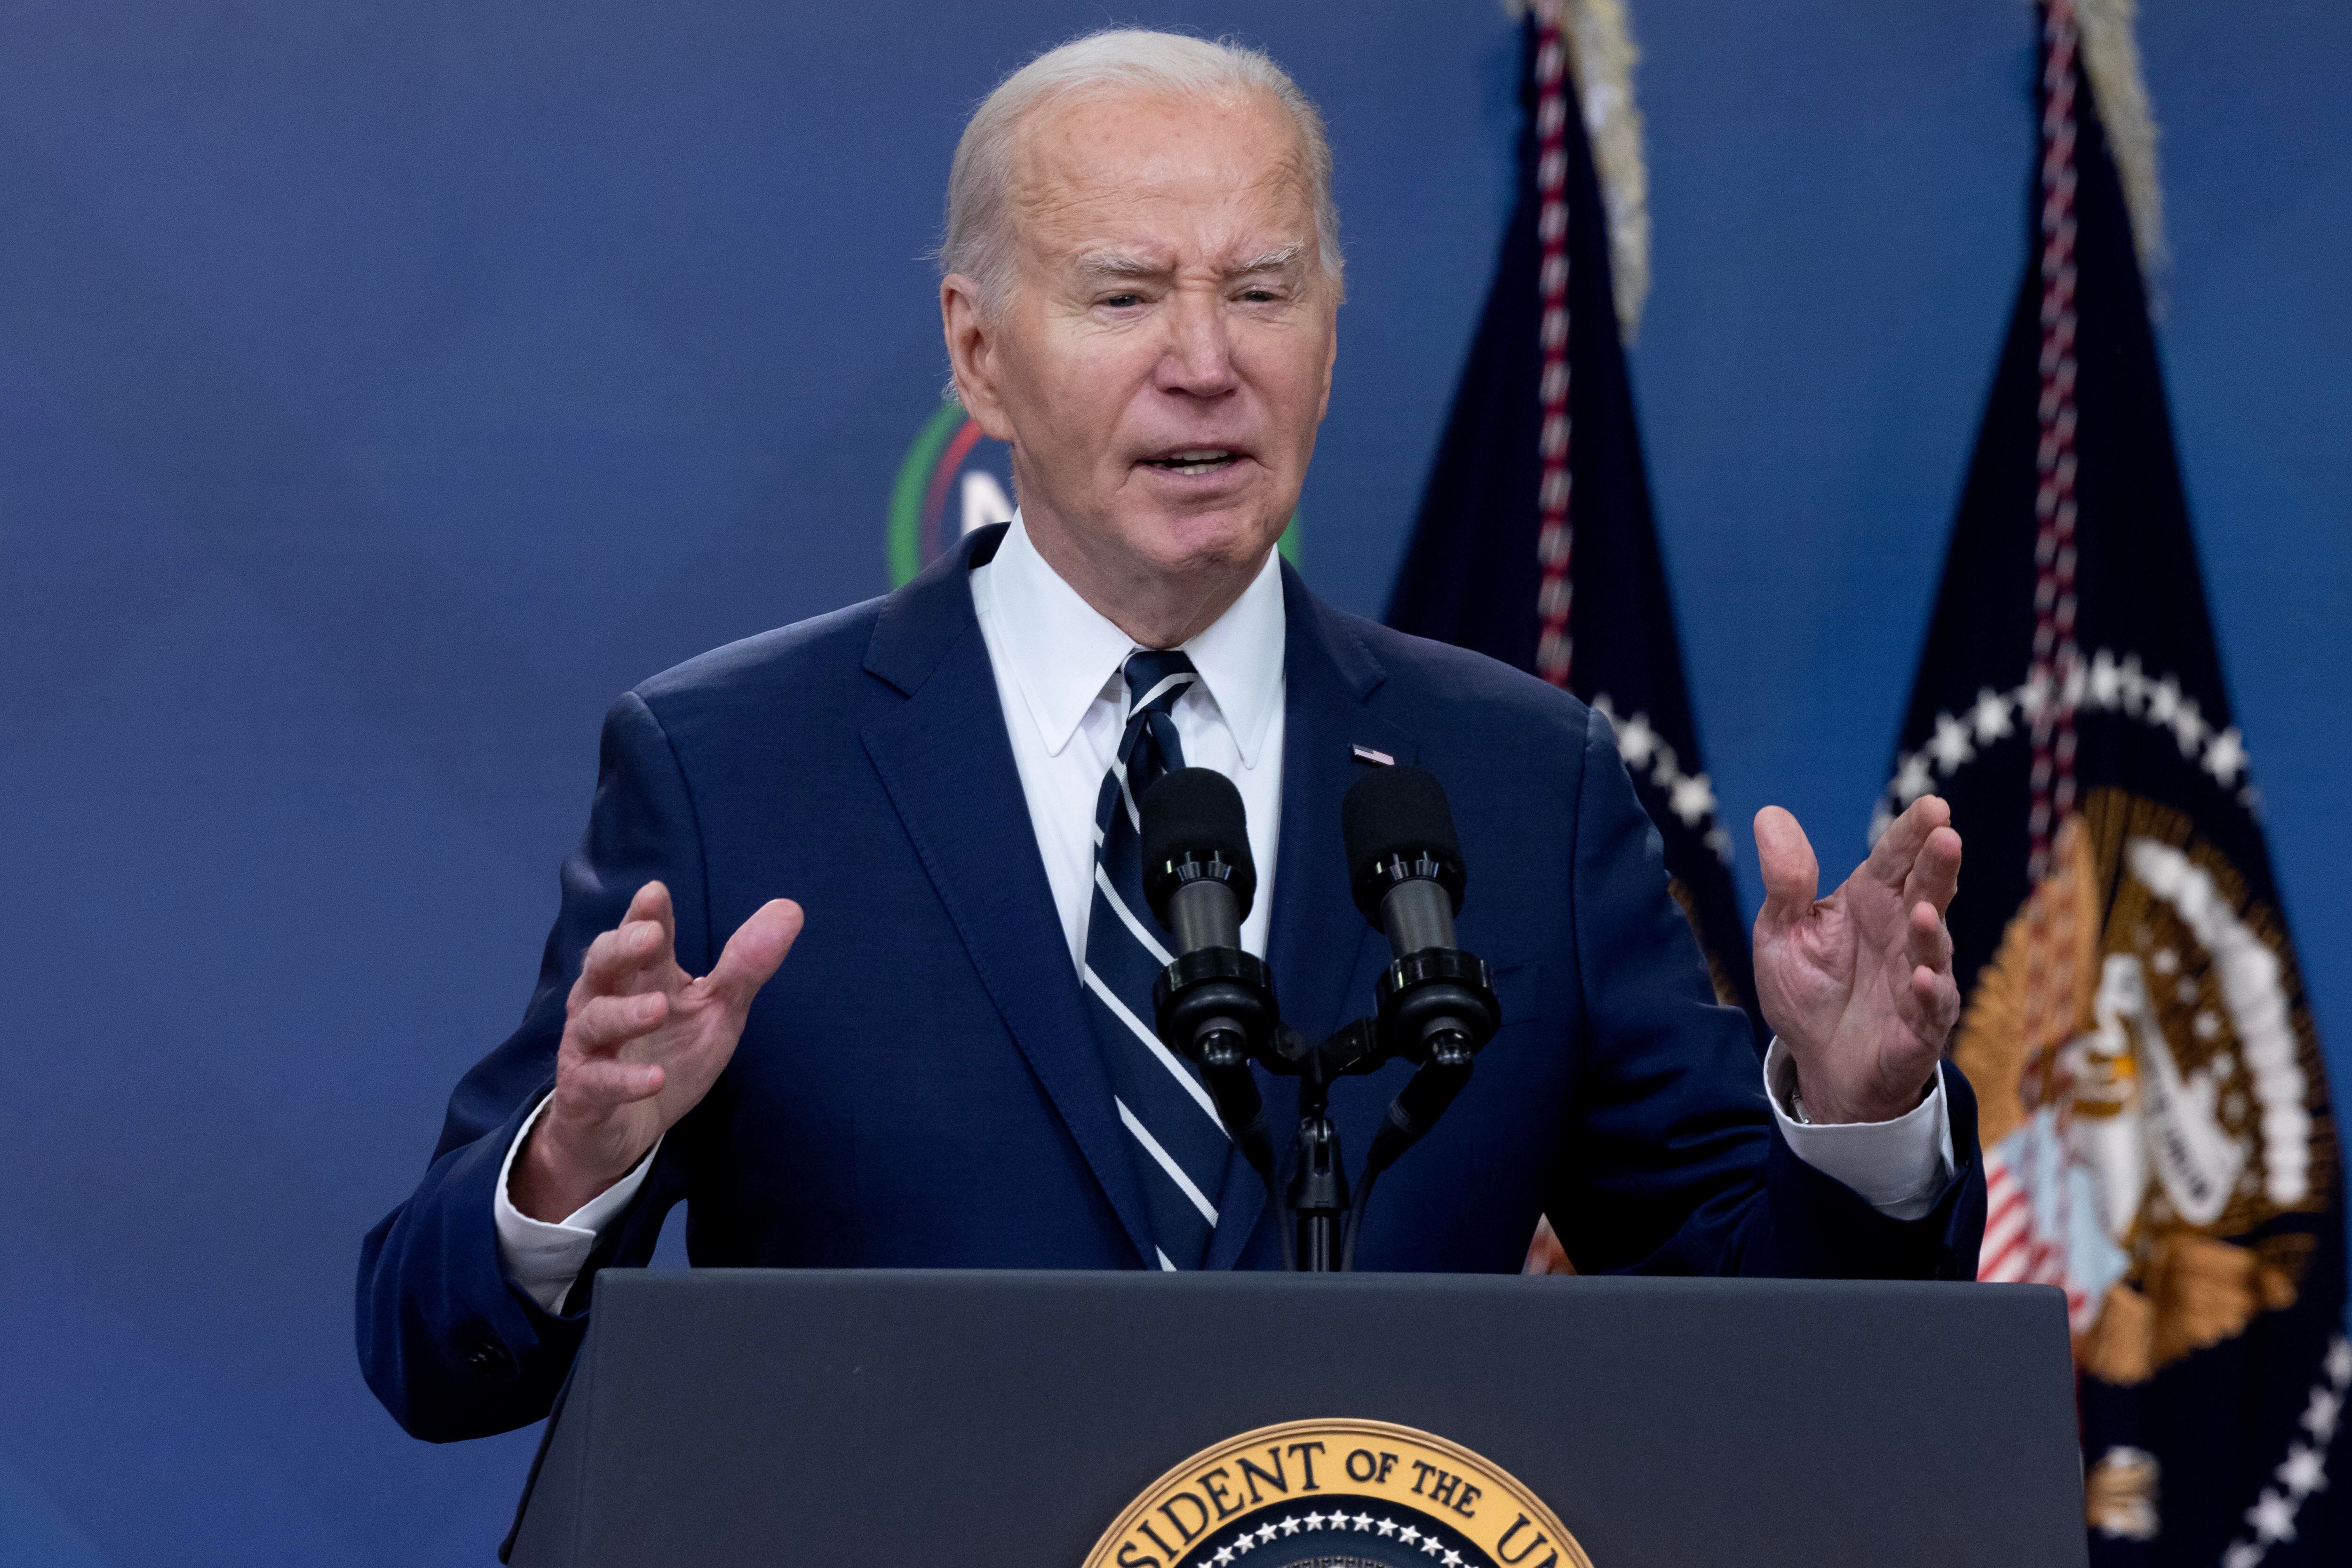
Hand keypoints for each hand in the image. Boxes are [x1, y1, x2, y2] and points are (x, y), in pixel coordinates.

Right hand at [510, 881, 801, 1220]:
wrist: (627, 1127)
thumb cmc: (669, 1053)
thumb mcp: (716, 1009)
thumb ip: (746, 964)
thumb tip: (791, 908)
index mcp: (640, 975)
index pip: (638, 935)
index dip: (644, 914)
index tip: (656, 892)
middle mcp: (606, 1000)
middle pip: (602, 964)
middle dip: (622, 948)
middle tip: (651, 936)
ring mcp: (590, 1047)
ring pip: (596, 1020)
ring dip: (626, 1013)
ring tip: (659, 1008)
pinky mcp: (585, 1092)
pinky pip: (600, 1082)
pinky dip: (626, 1080)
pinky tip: (655, 1078)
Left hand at [1750, 796, 1961, 1123]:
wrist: (1819, 1063)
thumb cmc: (1807, 990)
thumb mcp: (1781, 931)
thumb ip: (1784, 880)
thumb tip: (1768, 814)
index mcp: (1871, 900)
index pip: (1895, 858)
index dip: (1914, 832)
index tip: (1933, 807)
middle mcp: (1903, 931)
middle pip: (1927, 891)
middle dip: (1938, 866)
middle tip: (1947, 837)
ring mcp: (1917, 976)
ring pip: (1933, 947)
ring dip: (1930, 930)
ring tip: (1922, 911)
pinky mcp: (1921, 1024)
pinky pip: (1930, 1006)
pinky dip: (1929, 992)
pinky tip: (1921, 978)